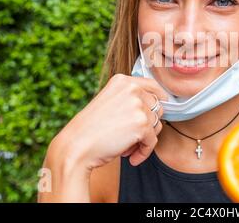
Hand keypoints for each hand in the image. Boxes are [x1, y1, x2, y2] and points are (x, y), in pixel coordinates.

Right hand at [51, 74, 168, 170]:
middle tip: (130, 138)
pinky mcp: (142, 124)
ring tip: (126, 147)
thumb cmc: (91, 129)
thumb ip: (131, 99)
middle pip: (157, 108)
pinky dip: (143, 152)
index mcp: (123, 81)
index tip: (160, 109)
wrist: (76, 147)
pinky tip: (131, 158)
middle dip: (147, 125)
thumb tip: (162, 103)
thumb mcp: (110, 102)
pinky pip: (152, 141)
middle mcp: (132, 89)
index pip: (153, 85)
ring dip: (144, 140)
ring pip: (157, 125)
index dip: (159, 98)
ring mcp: (138, 105)